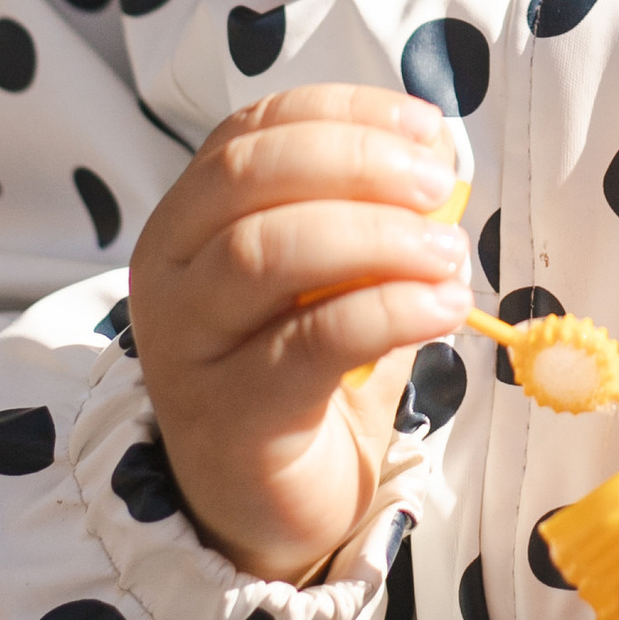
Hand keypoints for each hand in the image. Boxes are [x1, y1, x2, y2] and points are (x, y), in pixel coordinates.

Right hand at [128, 85, 469, 584]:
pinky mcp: (228, 414)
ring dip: (376, 237)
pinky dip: (389, 310)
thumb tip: (437, 156)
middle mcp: (169, 271)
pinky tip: (443, 309)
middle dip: (356, 162)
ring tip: (449, 257)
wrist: (265, 506)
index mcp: (188, 218)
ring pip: (266, 252)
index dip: (342, 113)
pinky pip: (309, 342)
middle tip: (438, 188)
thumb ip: (368, 216)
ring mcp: (188, 344)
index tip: (426, 126)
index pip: (251, 131)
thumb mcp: (332, 279)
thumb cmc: (302, 375)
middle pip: (247, 176)